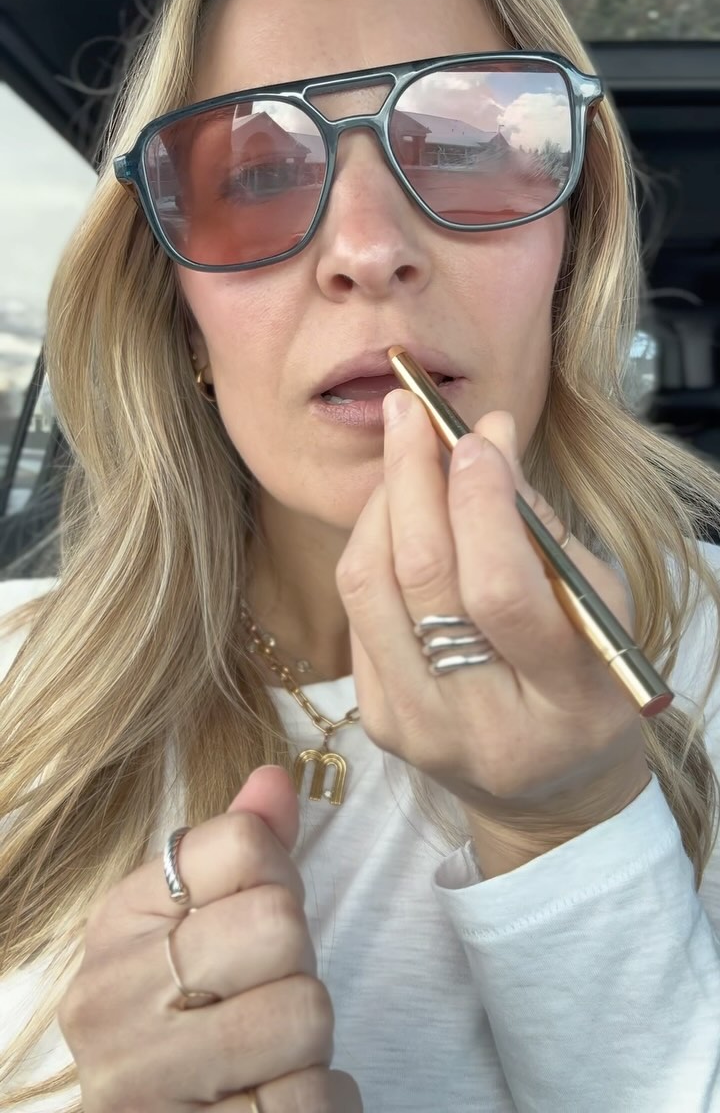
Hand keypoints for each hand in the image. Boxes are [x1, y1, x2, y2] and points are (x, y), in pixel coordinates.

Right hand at [59, 766, 362, 1111]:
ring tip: (267, 1060)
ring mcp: (142, 1086)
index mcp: (116, 926)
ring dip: (311, 1046)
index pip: (243, 844)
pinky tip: (271, 1103)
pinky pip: (309, 1101)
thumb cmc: (187, 1023)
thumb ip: (239, 850)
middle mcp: (110, 1003)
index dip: (281, 880)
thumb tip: (277, 777)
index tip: (258, 927)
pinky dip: (319, 1104)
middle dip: (297, 966)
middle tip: (265, 1000)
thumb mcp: (195, 927)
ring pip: (304, 1013)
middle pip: (279, 924)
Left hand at [336, 392, 648, 845]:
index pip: (503, 594)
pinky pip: (357, 612)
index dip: (481, 507)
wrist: (549, 790)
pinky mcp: (380, 725)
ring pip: (371, 589)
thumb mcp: (599, 610)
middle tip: (409, 412)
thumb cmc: (588, 682)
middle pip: (424, 582)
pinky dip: (372, 548)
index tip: (473, 439)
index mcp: (568, 702)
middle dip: (412, 479)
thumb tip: (483, 439)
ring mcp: (422, 731)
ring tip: (402, 448)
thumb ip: (541, 531)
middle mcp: (486, 726)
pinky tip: (396, 515)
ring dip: (381, 503)